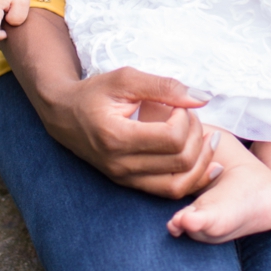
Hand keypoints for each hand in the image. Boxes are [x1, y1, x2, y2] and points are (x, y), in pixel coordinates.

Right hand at [36, 65, 217, 198]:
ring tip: (207, 137)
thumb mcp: (126, 79)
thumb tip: (203, 99)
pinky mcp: (129, 183)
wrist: (64, 114)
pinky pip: (169, 191)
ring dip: (201, 160)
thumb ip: (165, 87)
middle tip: (191, 117)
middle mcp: (120, 164)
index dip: (186, 118)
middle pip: (181, 161)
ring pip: (179, 184)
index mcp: (117, 137)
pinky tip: (205, 158)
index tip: (178, 105)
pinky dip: (193, 177)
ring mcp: (124, 178)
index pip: (172, 138)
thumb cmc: (95, 93)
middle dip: (197, 135)